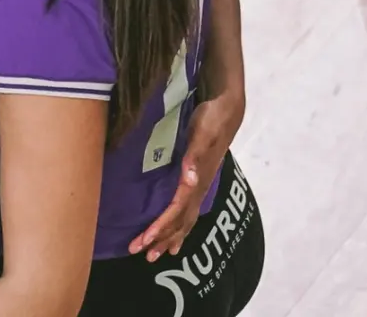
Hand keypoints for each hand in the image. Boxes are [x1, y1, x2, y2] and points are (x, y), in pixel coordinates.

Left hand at [129, 93, 242, 259]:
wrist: (227, 112)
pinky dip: (179, 228)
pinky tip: (173, 238)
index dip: (161, 227)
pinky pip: (188, 212)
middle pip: (179, 222)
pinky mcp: (199, 183)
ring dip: (168, 238)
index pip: (176, 212)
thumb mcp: (200, 135)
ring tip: (153, 254)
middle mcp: (200, 190)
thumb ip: (194, 157)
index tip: (144, 241)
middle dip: (159, 239)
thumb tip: (188, 180)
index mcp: (196, 182)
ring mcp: (201, 188)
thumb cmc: (210, 121)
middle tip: (139, 253)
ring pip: (184, 221)